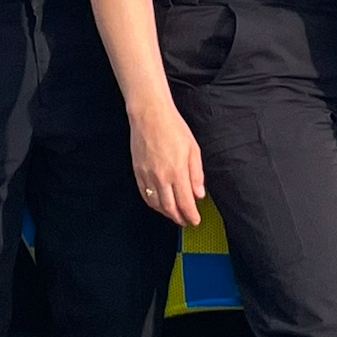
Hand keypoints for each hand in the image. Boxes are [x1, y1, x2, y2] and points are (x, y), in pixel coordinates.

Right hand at [129, 102, 205, 229]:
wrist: (150, 114)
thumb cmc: (173, 127)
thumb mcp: (193, 149)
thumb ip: (196, 174)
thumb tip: (199, 194)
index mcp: (177, 171)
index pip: (185, 202)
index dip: (191, 215)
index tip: (195, 220)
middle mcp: (161, 177)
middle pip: (170, 208)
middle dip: (179, 218)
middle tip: (186, 222)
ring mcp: (147, 175)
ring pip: (156, 204)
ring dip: (166, 214)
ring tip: (174, 216)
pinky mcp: (137, 172)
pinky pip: (145, 194)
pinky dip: (153, 204)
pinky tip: (159, 205)